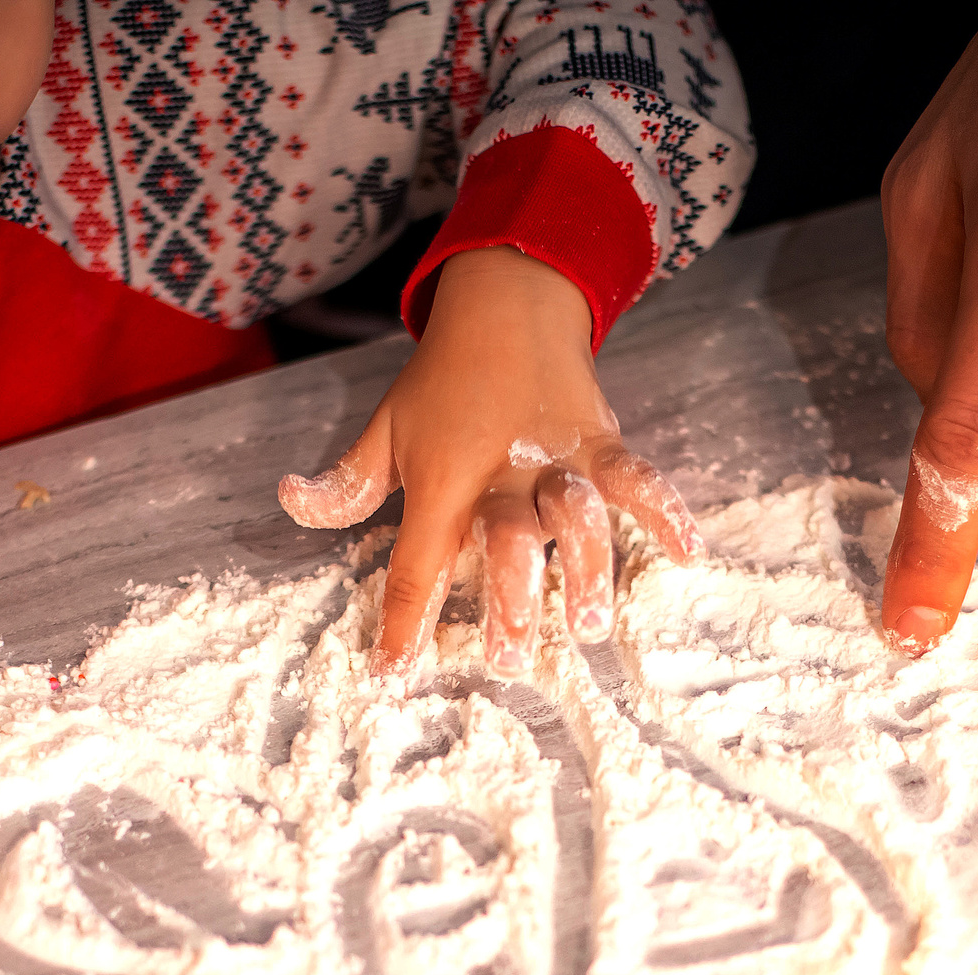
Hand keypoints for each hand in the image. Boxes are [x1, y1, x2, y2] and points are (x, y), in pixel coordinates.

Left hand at [277, 246, 701, 677]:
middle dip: (508, 601)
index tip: (393, 672)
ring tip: (589, 621)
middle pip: (506, 544)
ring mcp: (557, 458)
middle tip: (511, 657)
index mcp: (444, 480)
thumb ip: (346, 482)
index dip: (402, 620)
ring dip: (583, 570)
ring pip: (574, 517)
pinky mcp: (602, 440)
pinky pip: (636, 476)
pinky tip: (688, 551)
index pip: (417, 560)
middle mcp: (502, 475)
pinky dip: (664, 508)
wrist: (507, 299)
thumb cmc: (442, 379)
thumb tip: (289, 501)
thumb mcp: (386, 429)